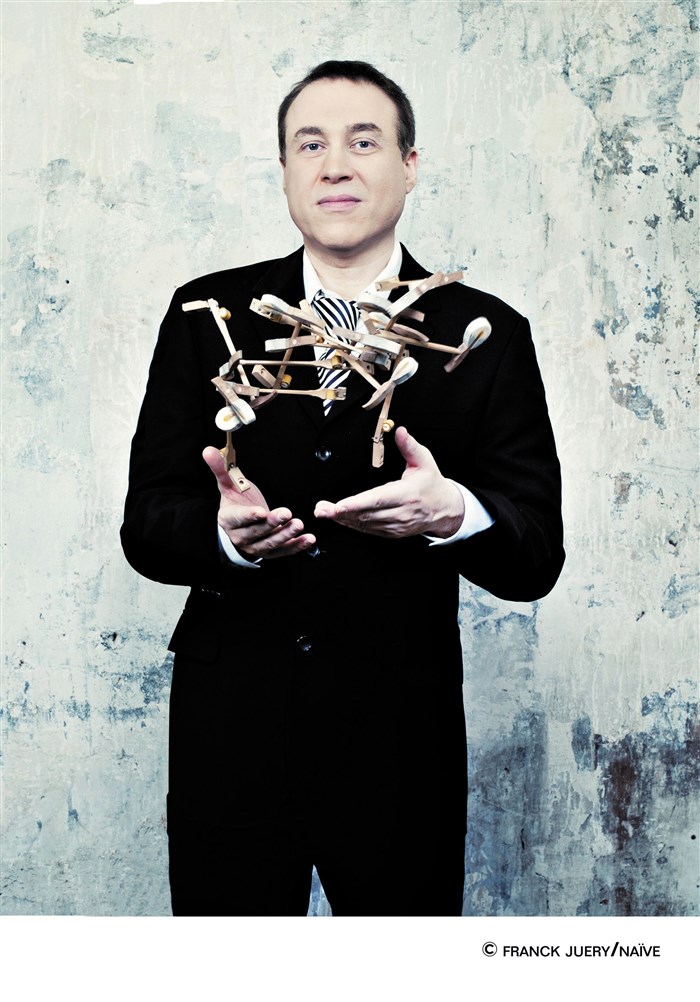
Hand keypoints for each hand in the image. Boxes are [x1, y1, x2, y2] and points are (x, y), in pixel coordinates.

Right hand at [203, 447, 315, 558]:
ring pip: (271, 542)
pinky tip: (308, 539)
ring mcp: (255, 546)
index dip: (250, 515)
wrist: (239, 525)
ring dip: (286, 534)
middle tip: (287, 513)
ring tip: (298, 525)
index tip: (261, 511)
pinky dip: (297, 546)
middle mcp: (241, 536)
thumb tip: (208, 451)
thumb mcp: (227, 485)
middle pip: (257, 531)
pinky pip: (284, 551)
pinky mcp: (269, 551)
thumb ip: (220, 468)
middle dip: (272, 522)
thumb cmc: (235, 502)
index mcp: (228, 519)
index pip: (238, 518)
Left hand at [314, 427, 464, 538]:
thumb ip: (409, 447)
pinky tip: (339, 517)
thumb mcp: (424, 461)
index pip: (377, 500)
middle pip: (366, 515)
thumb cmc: (432, 484)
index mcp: (406, 494)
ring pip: (364, 524)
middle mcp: (400, 513)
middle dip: (340, 513)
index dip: (356, 504)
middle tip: (321, 509)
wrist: (444, 509)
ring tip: (323, 511)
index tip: (338, 505)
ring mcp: (395, 526)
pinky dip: (352, 524)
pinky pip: (368, 529)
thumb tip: (399, 431)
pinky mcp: (391, 532)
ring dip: (342, 519)